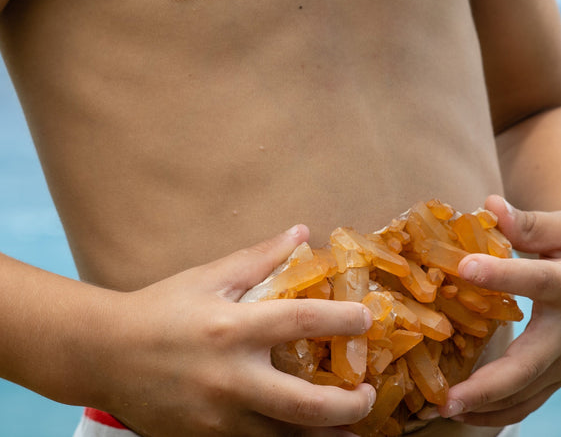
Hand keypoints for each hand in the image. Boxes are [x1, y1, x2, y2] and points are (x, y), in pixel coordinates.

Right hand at [93, 225, 374, 436]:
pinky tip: (302, 433)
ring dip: (323, 436)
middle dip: (346, 407)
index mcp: (233, 329)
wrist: (105, 354)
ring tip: (347, 428)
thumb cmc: (161, 308)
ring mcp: (216, 418)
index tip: (368, 319)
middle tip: (368, 396)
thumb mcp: (210, 276)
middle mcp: (229, 378)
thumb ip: (260, 258)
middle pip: (302, 405)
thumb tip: (301, 232)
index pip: (301, 322)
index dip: (341, 320)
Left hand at [439, 196, 560, 427]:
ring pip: (528, 394)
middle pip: (530, 364)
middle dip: (488, 384)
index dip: (501, 275)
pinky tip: (465, 416)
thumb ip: (529, 223)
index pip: (537, 281)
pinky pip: (531, 402)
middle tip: (448, 396)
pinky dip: (499, 414)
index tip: (465, 267)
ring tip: (441, 411)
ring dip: (485, 408)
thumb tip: (488, 205)